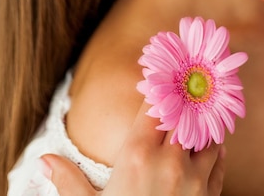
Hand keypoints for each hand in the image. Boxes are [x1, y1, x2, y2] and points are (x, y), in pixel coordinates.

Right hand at [42, 101, 225, 194]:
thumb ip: (68, 181)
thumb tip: (44, 161)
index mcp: (137, 154)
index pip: (154, 103)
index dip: (157, 89)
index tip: (158, 80)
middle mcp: (169, 159)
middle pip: (183, 112)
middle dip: (181, 103)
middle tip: (179, 92)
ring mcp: (194, 177)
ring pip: (207, 133)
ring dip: (200, 125)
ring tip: (193, 120)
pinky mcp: (210, 195)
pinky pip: (219, 160)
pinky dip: (215, 150)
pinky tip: (208, 148)